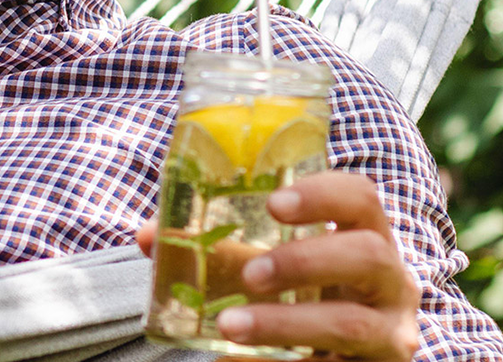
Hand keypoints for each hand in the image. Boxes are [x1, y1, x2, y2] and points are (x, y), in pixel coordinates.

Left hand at [137, 172, 421, 361]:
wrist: (332, 361)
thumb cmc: (301, 299)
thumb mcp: (266, 268)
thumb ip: (219, 251)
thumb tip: (148, 237)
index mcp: (365, 237)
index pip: (361, 198)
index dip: (323, 194)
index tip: (274, 202)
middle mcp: (392, 281)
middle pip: (368, 255)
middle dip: (304, 261)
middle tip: (249, 274)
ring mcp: (391, 332)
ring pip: (351, 323)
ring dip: (285, 323)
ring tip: (230, 327)